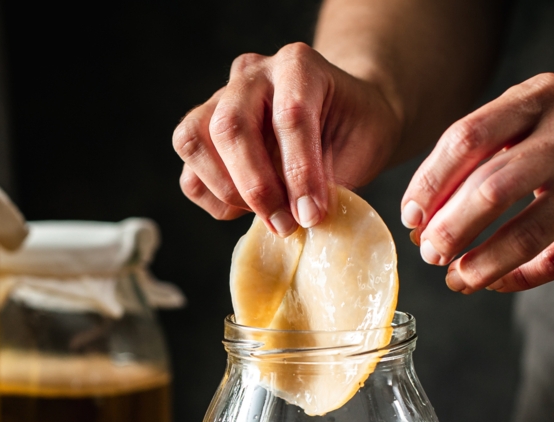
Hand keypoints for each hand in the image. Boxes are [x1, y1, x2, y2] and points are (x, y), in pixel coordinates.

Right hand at [173, 43, 400, 235]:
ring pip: (193, 142)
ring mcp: (219, 102)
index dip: (300, 173)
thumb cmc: (353, 134)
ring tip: (268, 215)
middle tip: (284, 223)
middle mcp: (251, 76)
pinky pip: (190, 177)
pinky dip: (216, 202)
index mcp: (298, 65)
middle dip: (256, 187)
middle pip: (230, 126)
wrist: (342, 123)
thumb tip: (302, 217)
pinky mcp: (202, 138)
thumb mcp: (363, 148)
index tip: (312, 215)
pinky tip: (249, 210)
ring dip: (228, 192)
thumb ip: (333, 178)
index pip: (289, 116)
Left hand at [401, 73, 553, 292]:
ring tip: (455, 279)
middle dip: (450, 230)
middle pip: (492, 189)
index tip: (411, 217)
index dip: (430, 185)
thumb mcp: (524, 113)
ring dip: (482, 264)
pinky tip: (495, 283)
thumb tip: (419, 216)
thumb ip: (475, 153)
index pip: (466, 140)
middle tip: (430, 253)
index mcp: (536, 99)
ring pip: (527, 233)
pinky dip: (522, 277)